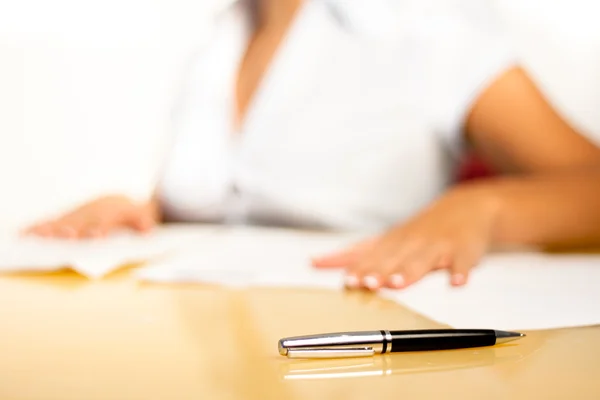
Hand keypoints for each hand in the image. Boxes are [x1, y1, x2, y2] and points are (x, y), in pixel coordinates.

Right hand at [26, 195, 158, 238]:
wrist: (119, 201)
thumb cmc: (129, 213)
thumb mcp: (143, 215)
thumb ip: (144, 221)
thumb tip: (147, 230)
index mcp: (110, 210)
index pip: (106, 220)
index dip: (101, 228)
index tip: (96, 236)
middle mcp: (92, 211)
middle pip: (81, 220)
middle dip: (74, 228)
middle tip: (66, 236)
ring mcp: (78, 213)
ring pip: (64, 220)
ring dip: (52, 228)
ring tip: (38, 236)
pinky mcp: (67, 218)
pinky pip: (53, 222)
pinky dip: (40, 227)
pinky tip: (25, 233)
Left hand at [312, 186, 500, 289]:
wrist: (466, 208)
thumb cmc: (418, 230)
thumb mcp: (384, 240)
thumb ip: (353, 254)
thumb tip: (315, 262)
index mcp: (392, 243)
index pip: (371, 257)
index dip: (359, 269)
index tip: (346, 281)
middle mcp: (412, 243)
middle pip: (394, 259)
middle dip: (379, 271)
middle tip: (367, 284)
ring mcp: (438, 246)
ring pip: (423, 261)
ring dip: (410, 272)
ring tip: (399, 284)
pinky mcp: (464, 251)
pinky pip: (463, 262)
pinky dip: (461, 271)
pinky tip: (457, 282)